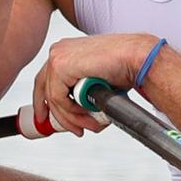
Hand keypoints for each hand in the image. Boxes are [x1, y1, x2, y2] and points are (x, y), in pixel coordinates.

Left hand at [31, 33, 154, 135]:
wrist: (136, 58)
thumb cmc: (124, 66)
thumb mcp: (95, 82)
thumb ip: (82, 93)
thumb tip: (76, 111)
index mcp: (66, 51)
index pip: (46, 79)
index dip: (44, 102)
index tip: (47, 118)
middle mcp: (59, 51)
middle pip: (44, 88)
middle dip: (57, 115)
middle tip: (72, 129)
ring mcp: (57, 57)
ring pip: (54, 98)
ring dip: (72, 117)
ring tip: (89, 125)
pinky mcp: (61, 65)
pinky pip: (59, 98)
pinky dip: (72, 111)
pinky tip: (88, 112)